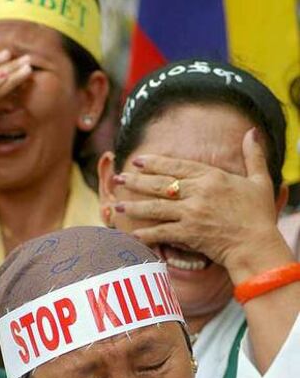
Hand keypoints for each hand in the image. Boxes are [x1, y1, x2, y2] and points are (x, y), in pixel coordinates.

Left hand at [115, 128, 284, 276]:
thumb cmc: (259, 215)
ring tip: (117, 206)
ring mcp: (191, 213)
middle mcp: (198, 192)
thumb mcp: (260, 181)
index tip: (138, 161)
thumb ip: (253, 155)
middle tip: (118, 179)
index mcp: (212, 177)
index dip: (155, 163)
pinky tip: (132, 234)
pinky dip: (146, 233)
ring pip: (156, 207)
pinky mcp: (188, 234)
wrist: (257, 245)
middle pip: (161, 184)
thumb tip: (251, 132)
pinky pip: (162, 232)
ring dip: (134, 207)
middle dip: (136, 181)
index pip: (177, 166)